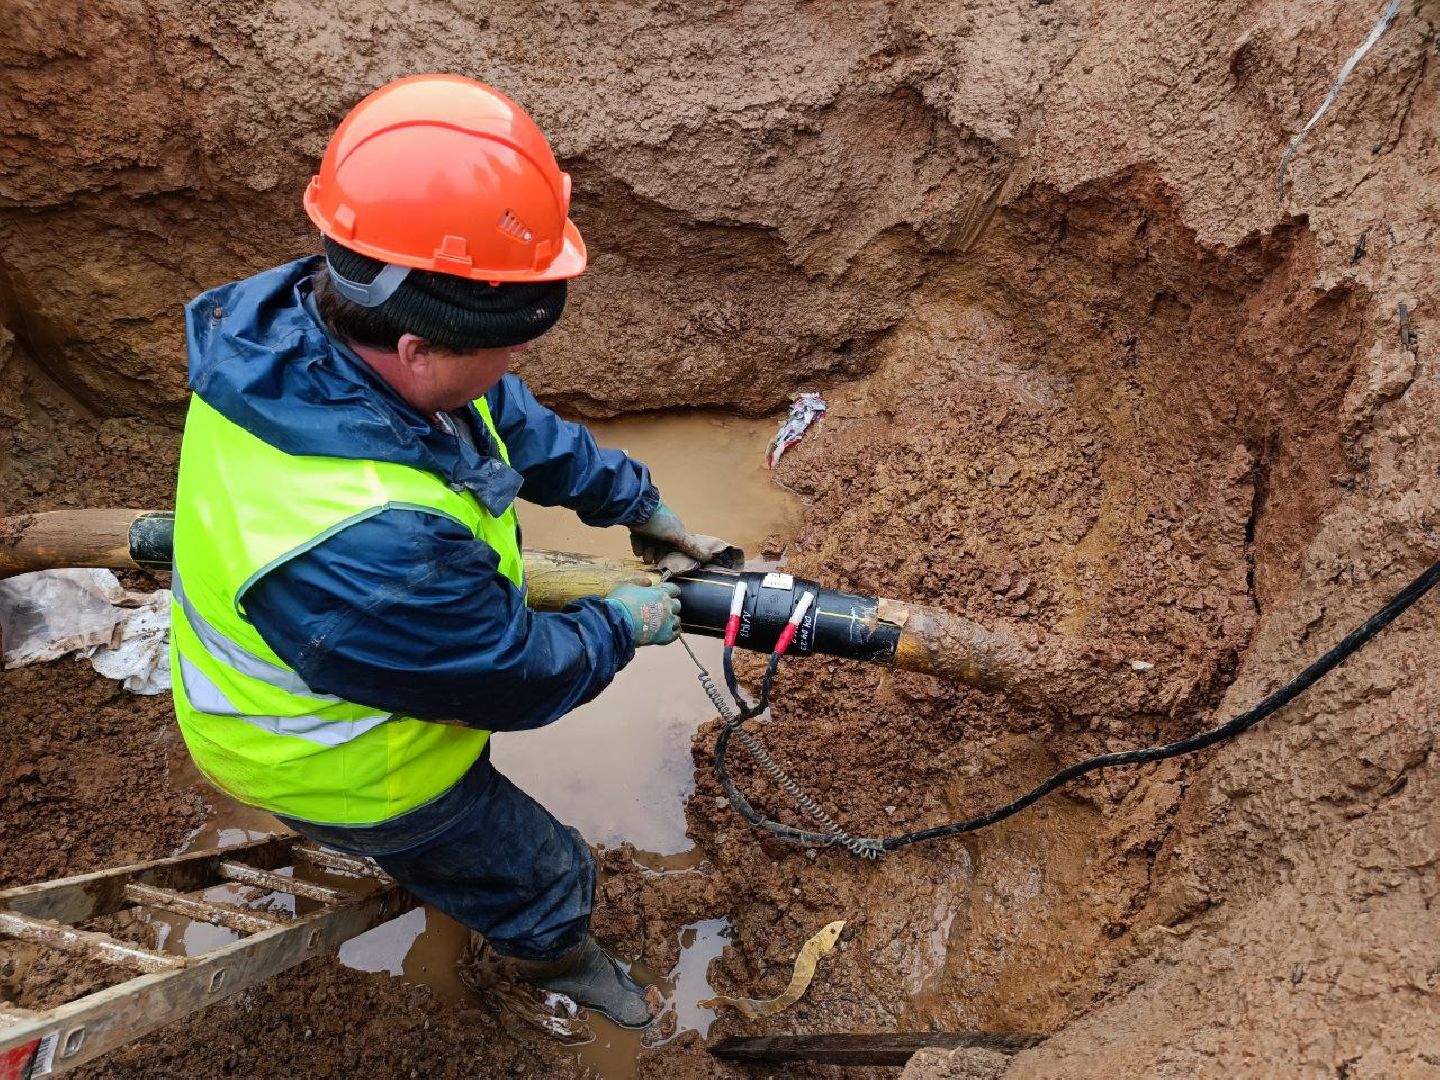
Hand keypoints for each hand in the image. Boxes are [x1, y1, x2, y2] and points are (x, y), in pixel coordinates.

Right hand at [605, 582, 681, 645]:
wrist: (616, 623)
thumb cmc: (620, 603)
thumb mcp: (627, 586)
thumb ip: (640, 583)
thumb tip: (648, 582)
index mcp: (660, 593)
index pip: (674, 590)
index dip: (671, 592)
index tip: (667, 593)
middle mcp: (667, 606)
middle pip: (677, 605)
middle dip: (671, 606)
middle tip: (662, 609)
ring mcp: (667, 622)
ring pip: (677, 620)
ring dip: (671, 620)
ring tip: (663, 622)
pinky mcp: (664, 636)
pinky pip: (675, 635)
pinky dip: (673, 633)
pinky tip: (667, 632)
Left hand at [628, 502, 743, 575]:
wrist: (637, 510)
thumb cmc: (660, 522)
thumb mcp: (677, 536)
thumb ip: (691, 547)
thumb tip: (709, 557)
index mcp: (675, 528)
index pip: (676, 545)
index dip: (671, 555)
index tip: (666, 563)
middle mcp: (663, 527)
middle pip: (661, 546)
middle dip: (656, 554)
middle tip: (652, 561)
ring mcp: (650, 526)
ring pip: (650, 543)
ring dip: (647, 551)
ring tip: (644, 556)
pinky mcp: (638, 526)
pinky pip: (639, 538)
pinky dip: (638, 545)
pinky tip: (638, 550)